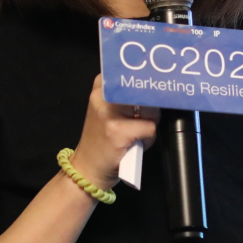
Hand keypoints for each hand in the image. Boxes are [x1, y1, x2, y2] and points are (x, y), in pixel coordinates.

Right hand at [68, 75, 158, 189]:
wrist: (87, 167)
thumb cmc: (102, 139)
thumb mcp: (109, 110)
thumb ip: (126, 97)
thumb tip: (155, 90)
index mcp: (102, 84)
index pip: (135, 75)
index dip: (146, 84)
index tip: (150, 91)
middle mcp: (103, 93)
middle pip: (146, 92)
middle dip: (150, 108)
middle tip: (138, 120)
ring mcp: (109, 112)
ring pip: (151, 111)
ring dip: (149, 124)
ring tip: (134, 134)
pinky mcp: (118, 130)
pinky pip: (149, 129)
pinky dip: (148, 140)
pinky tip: (135, 145)